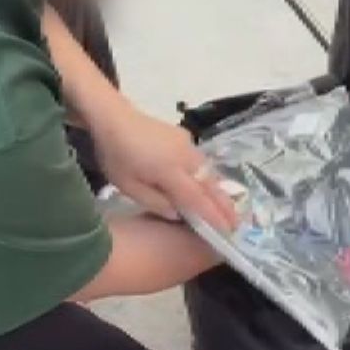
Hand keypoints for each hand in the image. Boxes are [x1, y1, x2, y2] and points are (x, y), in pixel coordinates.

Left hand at [92, 107, 238, 233]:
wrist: (113, 118)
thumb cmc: (116, 156)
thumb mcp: (129, 186)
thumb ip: (156, 203)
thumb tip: (179, 214)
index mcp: (170, 171)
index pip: (197, 199)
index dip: (213, 216)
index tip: (227, 231)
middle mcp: (185, 158)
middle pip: (210, 185)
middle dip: (225, 205)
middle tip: (237, 224)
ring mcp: (188, 144)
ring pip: (208, 172)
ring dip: (219, 191)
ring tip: (227, 209)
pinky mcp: (185, 137)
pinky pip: (201, 161)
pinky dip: (208, 176)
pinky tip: (207, 186)